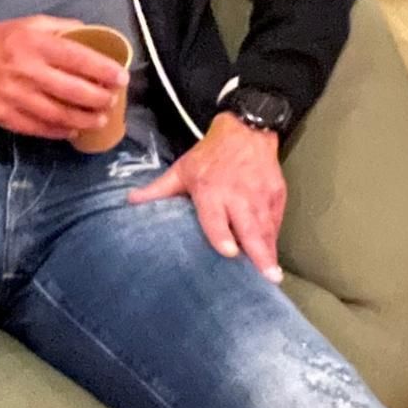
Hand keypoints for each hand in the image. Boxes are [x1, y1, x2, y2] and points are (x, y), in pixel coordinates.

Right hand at [0, 15, 129, 138]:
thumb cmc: (6, 40)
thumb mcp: (33, 23)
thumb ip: (64, 29)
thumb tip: (97, 38)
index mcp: (36, 44)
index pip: (78, 59)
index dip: (103, 70)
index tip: (121, 78)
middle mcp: (26, 71)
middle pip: (72, 91)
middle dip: (99, 99)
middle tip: (112, 100)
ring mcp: (15, 96)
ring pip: (58, 115)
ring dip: (84, 120)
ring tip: (100, 120)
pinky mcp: (5, 115)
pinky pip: (38, 128)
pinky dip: (59, 131)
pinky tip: (73, 129)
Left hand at [128, 112, 286, 278]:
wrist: (246, 130)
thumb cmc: (210, 155)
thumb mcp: (182, 170)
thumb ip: (159, 190)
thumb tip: (130, 201)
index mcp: (211, 190)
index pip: (217, 217)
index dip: (222, 234)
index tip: (229, 252)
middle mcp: (238, 195)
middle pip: (249, 227)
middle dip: (259, 253)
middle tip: (267, 277)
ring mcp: (260, 195)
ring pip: (266, 227)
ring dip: (269, 252)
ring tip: (272, 277)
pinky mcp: (277, 194)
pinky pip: (276, 220)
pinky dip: (274, 238)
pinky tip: (272, 256)